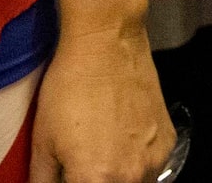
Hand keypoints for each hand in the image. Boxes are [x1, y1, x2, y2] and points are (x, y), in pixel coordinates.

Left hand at [31, 0, 177, 182]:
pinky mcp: (168, 141)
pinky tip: (121, 137)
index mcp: (97, 180)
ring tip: (101, 150)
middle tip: (81, 162)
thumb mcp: (42, 141)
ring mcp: (155, 160)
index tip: (68, 172)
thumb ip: (44, 180)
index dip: (72, 181)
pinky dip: (136, 162)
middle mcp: (132, 177)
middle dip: (94, 180)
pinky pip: (152, 167)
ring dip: (117, 177)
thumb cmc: (69, 88)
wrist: (107, 42)